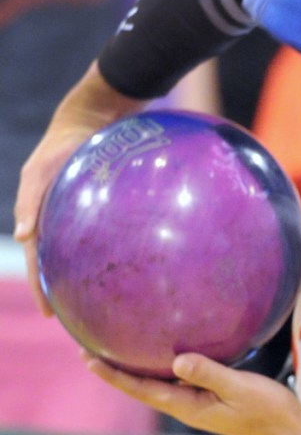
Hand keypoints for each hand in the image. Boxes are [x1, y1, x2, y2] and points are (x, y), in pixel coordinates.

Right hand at [14, 62, 145, 313]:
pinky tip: (140, 267)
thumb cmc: (67, 143)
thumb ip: (33, 198)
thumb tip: (26, 236)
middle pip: (63, 263)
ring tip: (110, 301)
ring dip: (92, 275)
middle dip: (68, 289)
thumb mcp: (45, 168)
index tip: (51, 315)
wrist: (96, 116)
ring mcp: (84, 214)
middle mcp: (61, 219)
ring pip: (86, 252)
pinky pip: (112, 235)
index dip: (43, 288)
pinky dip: (118, 252)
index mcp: (42, 216)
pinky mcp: (106, 208)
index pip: (39, 261)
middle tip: (82, 317)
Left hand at [84, 351, 300, 434]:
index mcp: (189, 407)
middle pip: (143, 389)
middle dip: (116, 372)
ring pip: (159, 386)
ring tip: (117, 350)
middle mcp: (188, 408)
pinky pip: (179, 383)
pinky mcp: (211, 400)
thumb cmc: (269, 411)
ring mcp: (199, 406)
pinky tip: (165, 355)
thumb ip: (210, 374)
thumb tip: (178, 361)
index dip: (114, 375)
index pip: (142, 390)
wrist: (291, 432)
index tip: (88, 359)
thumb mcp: (240, 388)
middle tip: (89, 350)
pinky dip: (163, 369)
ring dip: (137, 371)